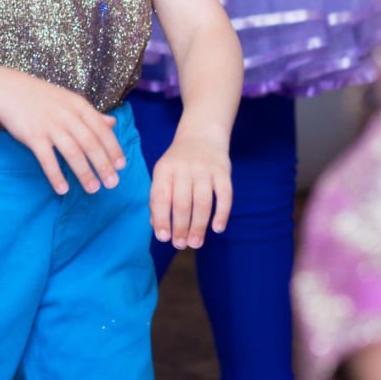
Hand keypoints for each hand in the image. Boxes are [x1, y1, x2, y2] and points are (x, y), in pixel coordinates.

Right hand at [0, 75, 126, 194]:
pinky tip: (63, 189)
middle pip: (90, 143)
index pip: (101, 130)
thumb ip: (91, 114)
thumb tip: (112, 123)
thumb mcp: (70, 100)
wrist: (9, 90)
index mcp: (79, 106)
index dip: (113, 149)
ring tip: (93, 189)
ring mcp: (49, 126)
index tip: (121, 166)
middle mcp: (67, 116)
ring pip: (72, 153)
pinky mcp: (33, 136)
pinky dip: (56, 175)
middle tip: (112, 183)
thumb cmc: (42, 97)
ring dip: (84, 173)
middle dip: (103, 165)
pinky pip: (47, 159)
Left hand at [149, 127, 231, 249]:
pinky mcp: (223, 171)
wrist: (201, 134)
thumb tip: (155, 226)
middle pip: (182, 202)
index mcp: (164, 169)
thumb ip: (159, 197)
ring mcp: (204, 169)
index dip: (162, 218)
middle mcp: (183, 168)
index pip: (161, 197)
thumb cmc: (178, 162)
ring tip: (196, 243)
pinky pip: (225, 195)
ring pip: (202, 202)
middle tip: (181, 245)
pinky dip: (221, 213)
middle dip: (181, 227)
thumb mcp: (164, 173)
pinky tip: (217, 228)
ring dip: (199, 225)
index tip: (163, 238)